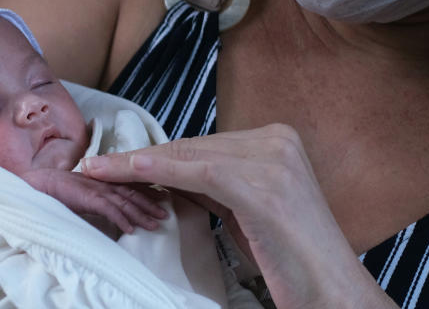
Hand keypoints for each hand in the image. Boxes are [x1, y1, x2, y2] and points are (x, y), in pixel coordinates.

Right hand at [20, 168, 167, 234]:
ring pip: (125, 202)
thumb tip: (108, 208)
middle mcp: (103, 182)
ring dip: (141, 214)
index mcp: (103, 179)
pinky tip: (130, 230)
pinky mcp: (88, 198)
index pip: (129, 186)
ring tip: (155, 226)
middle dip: (150, 205)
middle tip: (165, 215)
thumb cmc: (57, 189)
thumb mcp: (82, 192)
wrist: (37, 184)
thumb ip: (96, 197)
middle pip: (132, 194)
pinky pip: (109, 210)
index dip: (146, 193)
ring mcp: (97, 189)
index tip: (161, 200)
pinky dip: (121, 220)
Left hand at [81, 124, 397, 308]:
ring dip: (137, 165)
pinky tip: (129, 170)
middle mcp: (277, 140)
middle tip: (95, 166)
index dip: (155, 154)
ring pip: (189, 156)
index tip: (115, 162)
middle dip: (140, 159)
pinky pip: (200, 173)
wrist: (332, 290)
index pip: (201, 144)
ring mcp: (274, 160)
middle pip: (192, 147)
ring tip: (98, 170)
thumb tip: (164, 176)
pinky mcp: (264, 187)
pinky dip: (160, 171)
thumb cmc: (290, 257)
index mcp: (277, 139)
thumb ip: (214, 186)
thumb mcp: (247, 210)